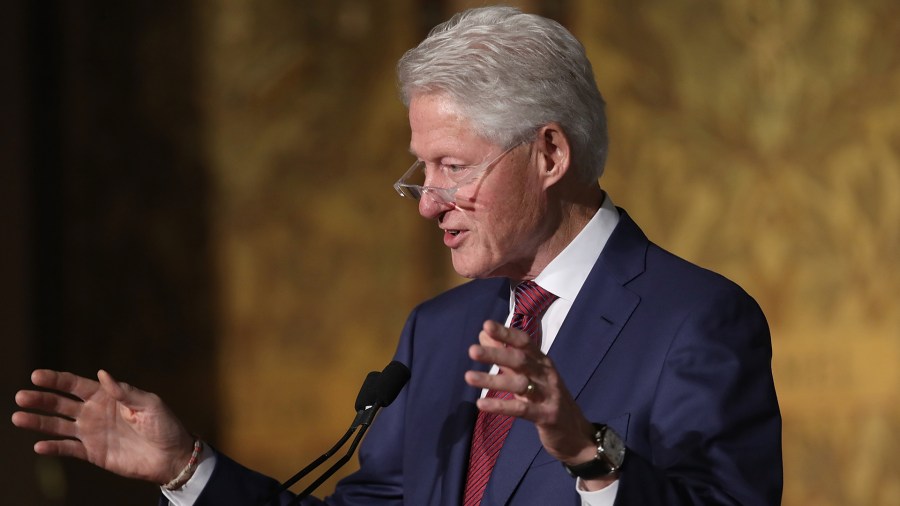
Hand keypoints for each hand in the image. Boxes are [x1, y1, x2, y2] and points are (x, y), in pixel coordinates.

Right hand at [12, 369, 194, 484]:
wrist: (171, 456)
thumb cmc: (164, 425)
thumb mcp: (149, 404)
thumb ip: (124, 392)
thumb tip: (102, 373)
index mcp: (107, 395)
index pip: (76, 385)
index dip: (57, 379)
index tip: (36, 375)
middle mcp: (94, 412)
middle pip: (61, 404)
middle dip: (41, 399)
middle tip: (20, 396)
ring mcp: (92, 433)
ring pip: (58, 425)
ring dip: (38, 422)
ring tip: (17, 417)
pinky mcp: (93, 453)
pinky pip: (68, 449)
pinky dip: (54, 447)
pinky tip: (38, 445)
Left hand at [465, 321, 616, 489]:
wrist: (575, 433)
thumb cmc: (546, 398)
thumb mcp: (527, 375)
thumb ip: (505, 356)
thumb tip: (482, 334)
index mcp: (542, 361)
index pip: (524, 342)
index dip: (506, 333)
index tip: (486, 325)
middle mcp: (546, 374)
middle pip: (520, 360)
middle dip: (496, 354)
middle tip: (472, 350)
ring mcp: (548, 395)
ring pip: (519, 384)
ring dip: (493, 380)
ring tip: (468, 377)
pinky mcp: (547, 416)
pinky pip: (521, 410)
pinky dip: (501, 406)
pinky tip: (481, 404)